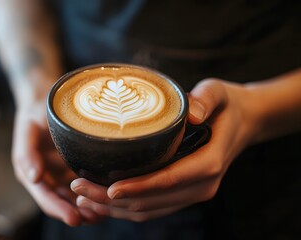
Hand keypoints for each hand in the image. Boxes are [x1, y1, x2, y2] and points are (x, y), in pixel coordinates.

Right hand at [12, 94, 101, 225]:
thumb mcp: (27, 130)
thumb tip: (33, 178)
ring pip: (75, 197)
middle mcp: (47, 178)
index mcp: (31, 173)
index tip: (75, 218)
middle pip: (62, 202)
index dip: (59, 209)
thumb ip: (27, 154)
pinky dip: (94, 193)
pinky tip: (108, 196)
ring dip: (88, 207)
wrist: (46, 102)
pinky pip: (85, 184)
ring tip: (105, 213)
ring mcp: (62, 174)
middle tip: (95, 218)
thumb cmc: (35, 114)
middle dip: (77, 213)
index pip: (46, 197)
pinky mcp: (75, 167)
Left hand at [70, 79, 257, 221]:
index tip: (108, 188)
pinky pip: (152, 208)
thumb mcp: (218, 92)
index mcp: (208, 164)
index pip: (168, 181)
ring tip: (82, 198)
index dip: (138, 187)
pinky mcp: (184, 193)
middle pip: (151, 202)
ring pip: (148, 210)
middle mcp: (201, 186)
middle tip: (78, 188)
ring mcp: (192, 193)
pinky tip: (103, 200)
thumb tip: (192, 114)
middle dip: (112, 200)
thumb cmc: (226, 106)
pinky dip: (126, 207)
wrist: (242, 122)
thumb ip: (206, 99)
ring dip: (114, 209)